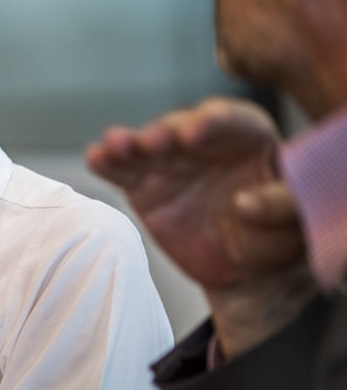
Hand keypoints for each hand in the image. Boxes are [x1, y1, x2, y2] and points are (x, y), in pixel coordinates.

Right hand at [87, 98, 314, 355]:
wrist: (244, 269)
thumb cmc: (275, 237)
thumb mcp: (294, 223)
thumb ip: (280, 208)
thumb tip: (244, 204)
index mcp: (250, 140)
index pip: (232, 120)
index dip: (213, 122)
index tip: (194, 133)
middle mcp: (206, 144)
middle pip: (181, 128)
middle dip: (165, 133)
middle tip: (153, 143)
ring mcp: (171, 164)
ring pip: (146, 146)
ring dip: (128, 143)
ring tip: (114, 145)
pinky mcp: (145, 188)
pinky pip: (124, 173)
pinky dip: (108, 164)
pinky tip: (95, 157)